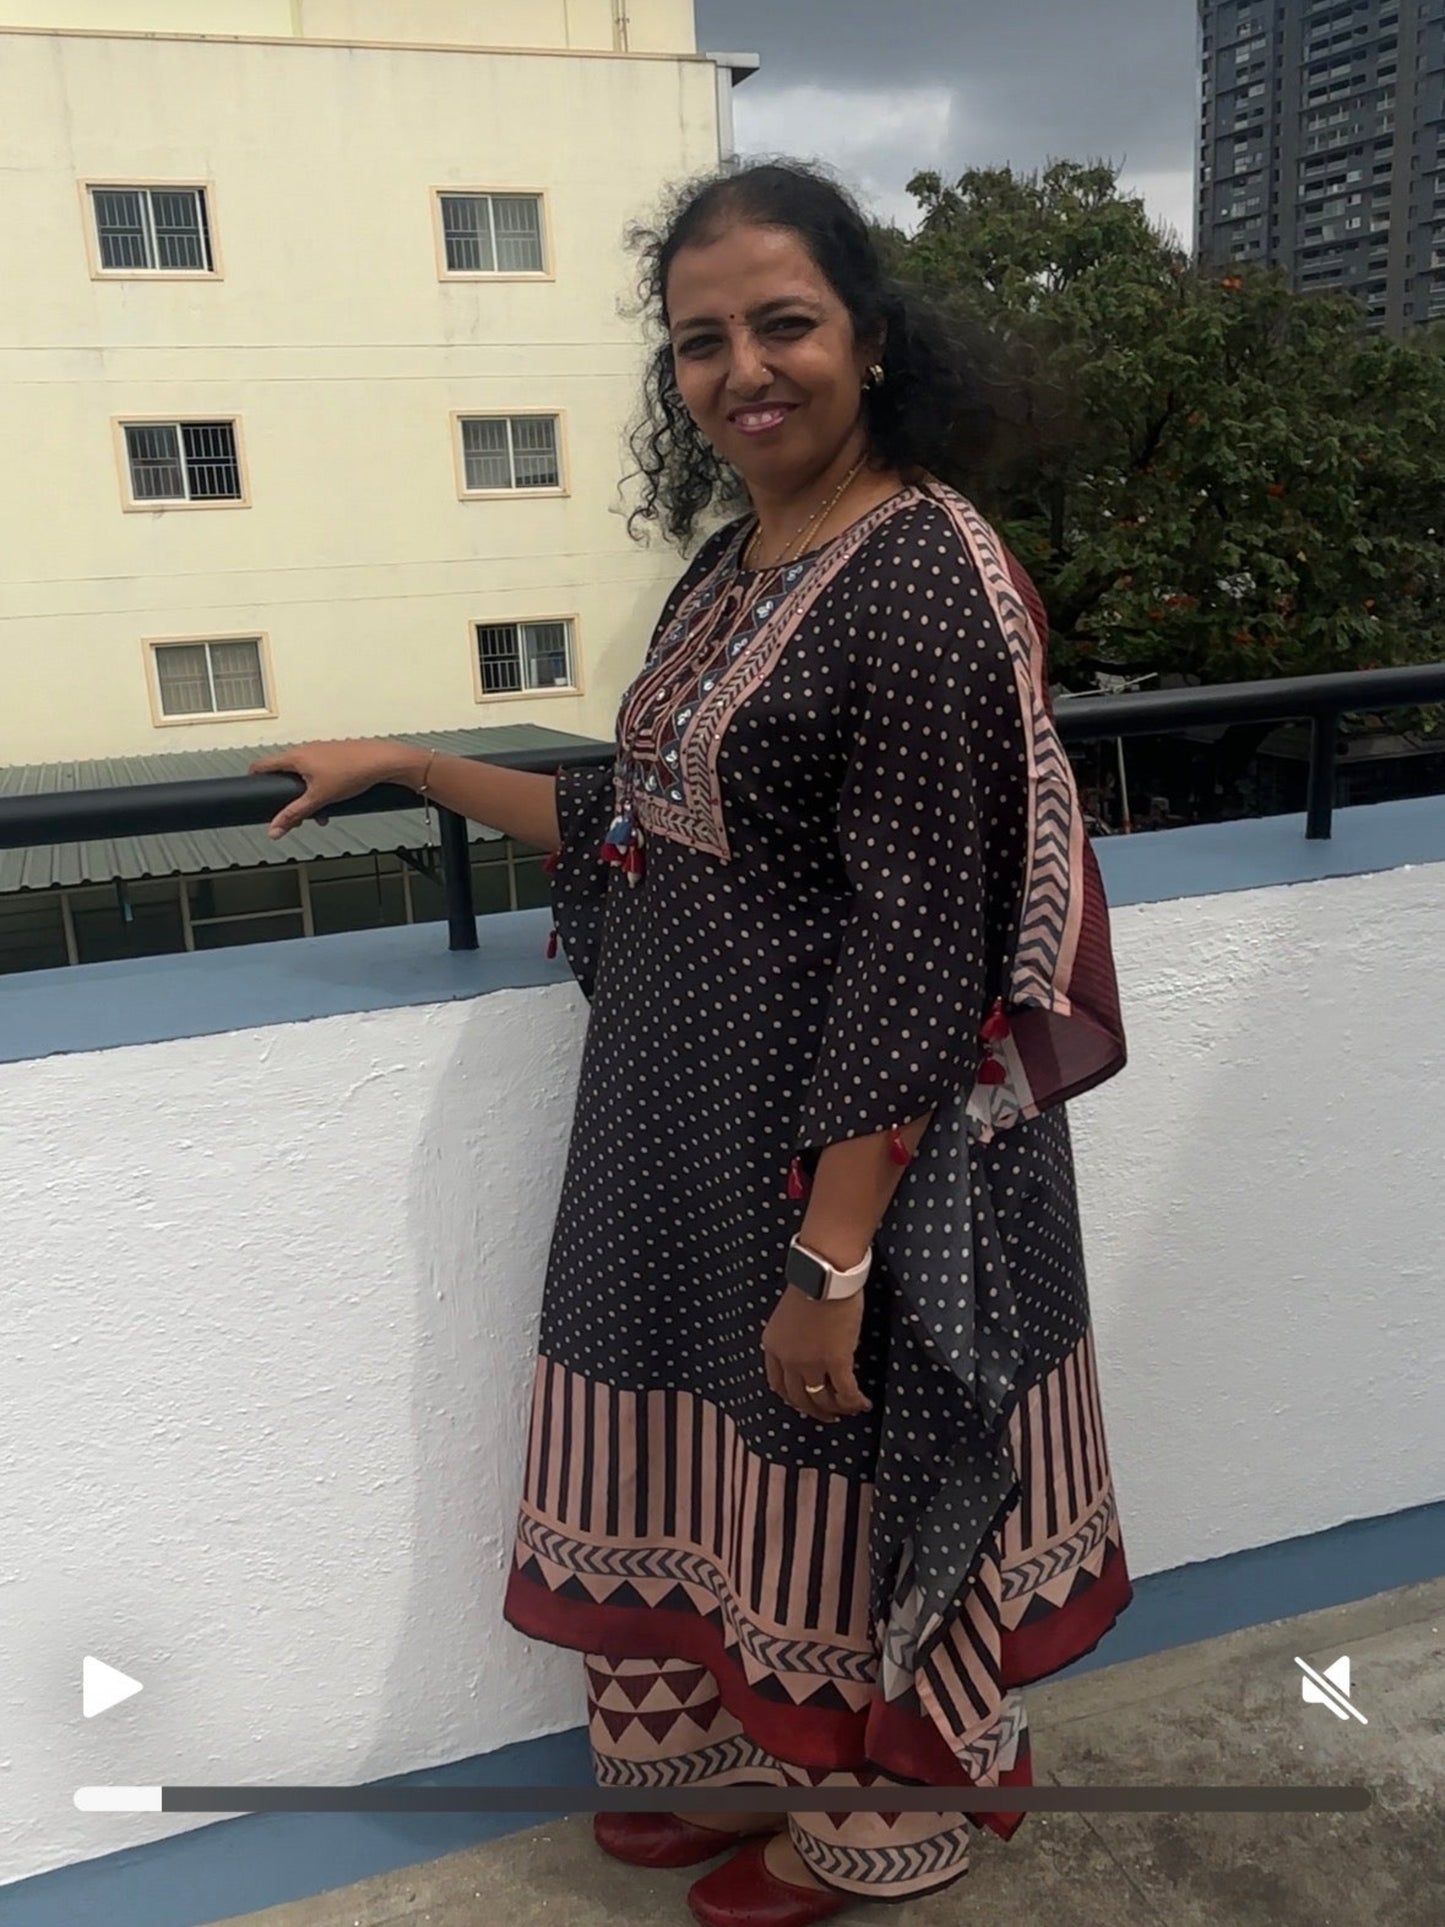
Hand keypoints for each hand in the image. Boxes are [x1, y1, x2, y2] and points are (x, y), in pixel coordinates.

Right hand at [249, 739, 421, 838]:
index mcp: (295, 757)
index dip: (254, 780)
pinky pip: (319, 773)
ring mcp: (321, 751)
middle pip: (285, 775)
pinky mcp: (335, 755)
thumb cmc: (352, 772)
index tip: (252, 793)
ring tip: (321, 813)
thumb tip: (274, 829)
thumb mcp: (318, 799)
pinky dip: (321, 789)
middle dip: (289, 798)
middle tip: (297, 816)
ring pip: (304, 777)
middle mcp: (305, 750)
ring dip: (308, 797)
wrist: (382, 761)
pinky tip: (334, 802)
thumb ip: (294, 815)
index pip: (262, 765)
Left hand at [761, 1288, 871, 1423]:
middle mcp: (787, 1359)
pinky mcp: (835, 1361)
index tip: (805, 1402)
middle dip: (815, 1410)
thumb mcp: (790, 1314)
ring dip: (837, 1409)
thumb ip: (794, 1337)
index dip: (793, 1398)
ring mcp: (810, 1363)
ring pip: (822, 1399)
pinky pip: (845, 1392)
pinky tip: (863, 1404)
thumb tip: (812, 1350)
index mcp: (772, 1346)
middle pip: (798, 1398)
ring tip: (849, 1410)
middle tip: (829, 1415)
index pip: (777, 1384)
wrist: (825, 1274)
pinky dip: (854, 1402)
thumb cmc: (811, 1283)